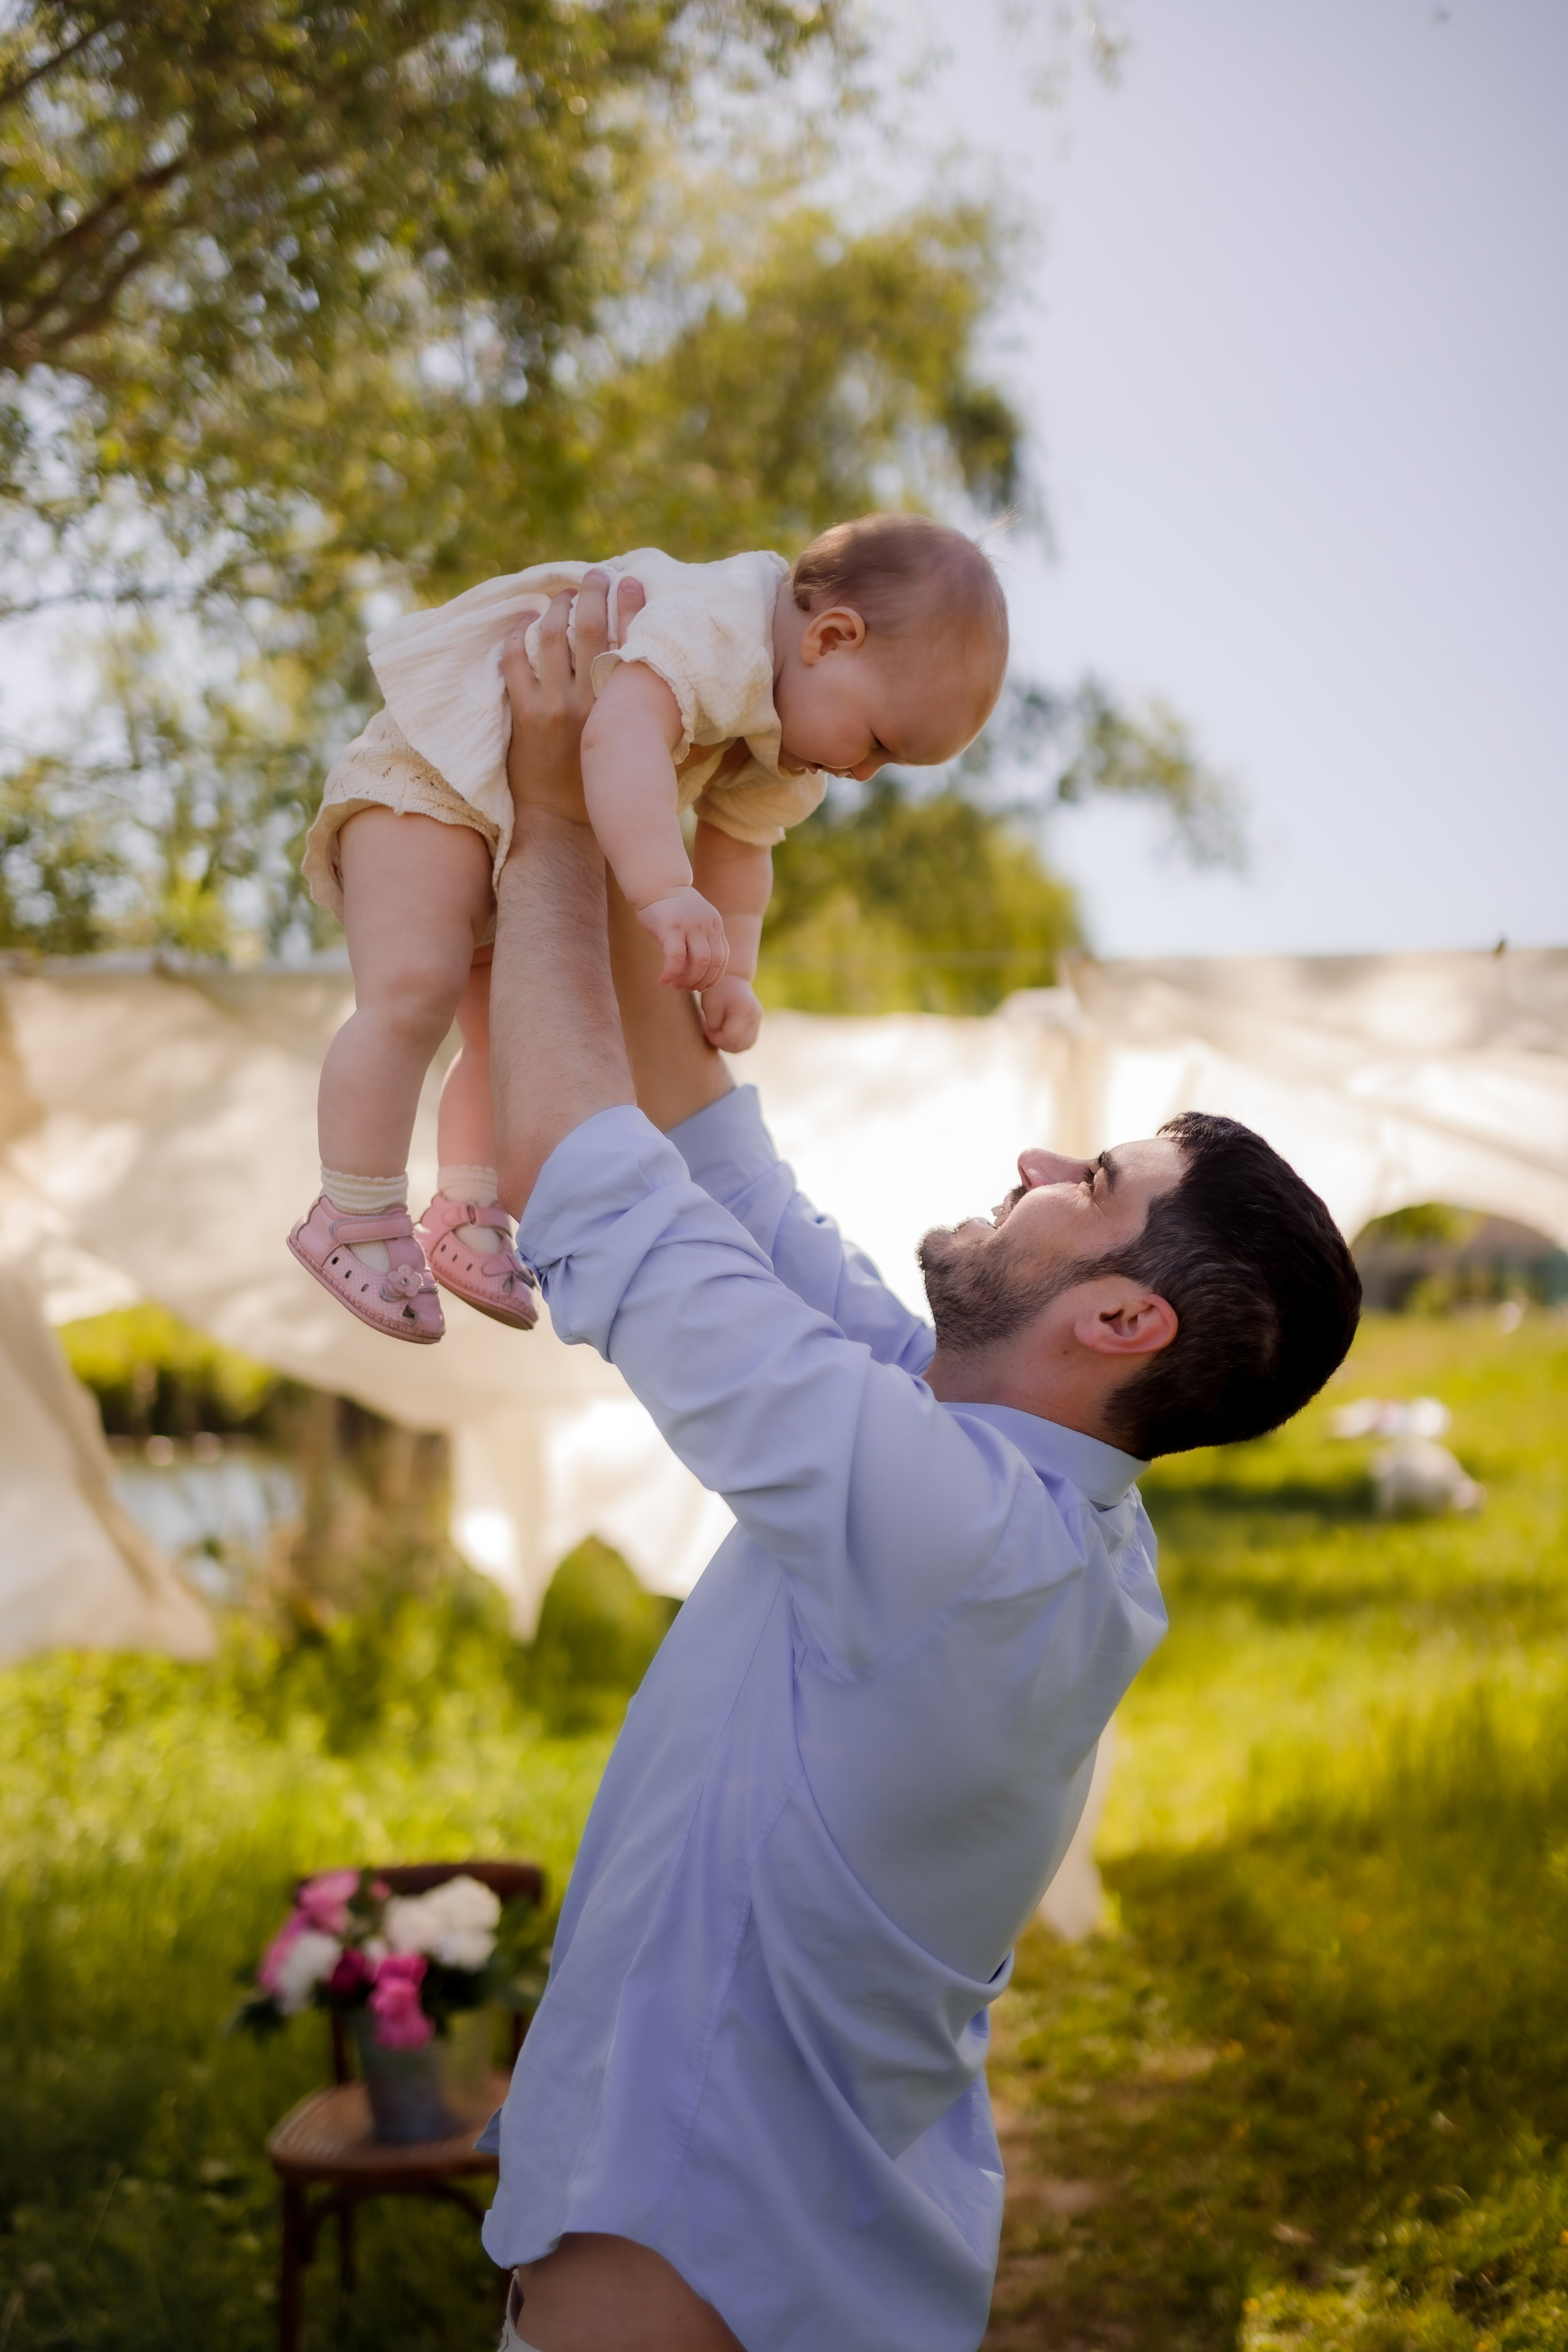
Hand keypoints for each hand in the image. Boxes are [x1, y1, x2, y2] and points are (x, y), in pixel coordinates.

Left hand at [502, 569, 644, 823]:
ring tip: (561, 594)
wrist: (561, 821)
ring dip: (556, 608)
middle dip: (592, 594)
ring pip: (551, 639)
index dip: (631, 607)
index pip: (630, 644)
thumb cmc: (602, 787)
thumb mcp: (638, 752)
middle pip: (589, 629)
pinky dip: (516, 636)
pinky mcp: (525, 714)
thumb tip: (678, 694)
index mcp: (621, 710)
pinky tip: (522, 621)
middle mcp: (590, 702)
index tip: (631, 582)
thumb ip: (650, 720)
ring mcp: (554, 706)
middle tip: (594, 575)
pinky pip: (514, 662)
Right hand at [636, 886, 729, 990]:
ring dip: (688, 981)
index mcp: (715, 925)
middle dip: (701, 982)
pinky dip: (671, 974)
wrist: (657, 885)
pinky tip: (662, 980)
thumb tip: (698, 972)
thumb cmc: (672, 909)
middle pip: (713, 963)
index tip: (700, 987)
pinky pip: (676, 959)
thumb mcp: (695, 922)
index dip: (713, 978)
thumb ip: (701, 940)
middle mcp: (707, 925)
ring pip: (699, 963)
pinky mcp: (672, 928)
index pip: (723, 959)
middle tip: (686, 988)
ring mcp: (691, 925)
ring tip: (676, 985)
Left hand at [699, 973, 761, 1052]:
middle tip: (711, 1032)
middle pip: (739, 1044)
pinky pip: (748, 1042)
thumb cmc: (717, 990)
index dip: (716, 1038)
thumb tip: (720, 1041)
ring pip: (745, 1046)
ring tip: (719, 1034)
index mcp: (743, 1009)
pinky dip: (736, 1043)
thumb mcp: (710, 1006)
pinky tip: (726, 1035)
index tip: (707, 1029)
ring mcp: (758, 1020)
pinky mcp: (757, 1023)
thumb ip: (714, 1027)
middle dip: (722, 1043)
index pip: (731, 1037)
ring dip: (729, 1045)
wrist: (732, 978)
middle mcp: (755, 1016)